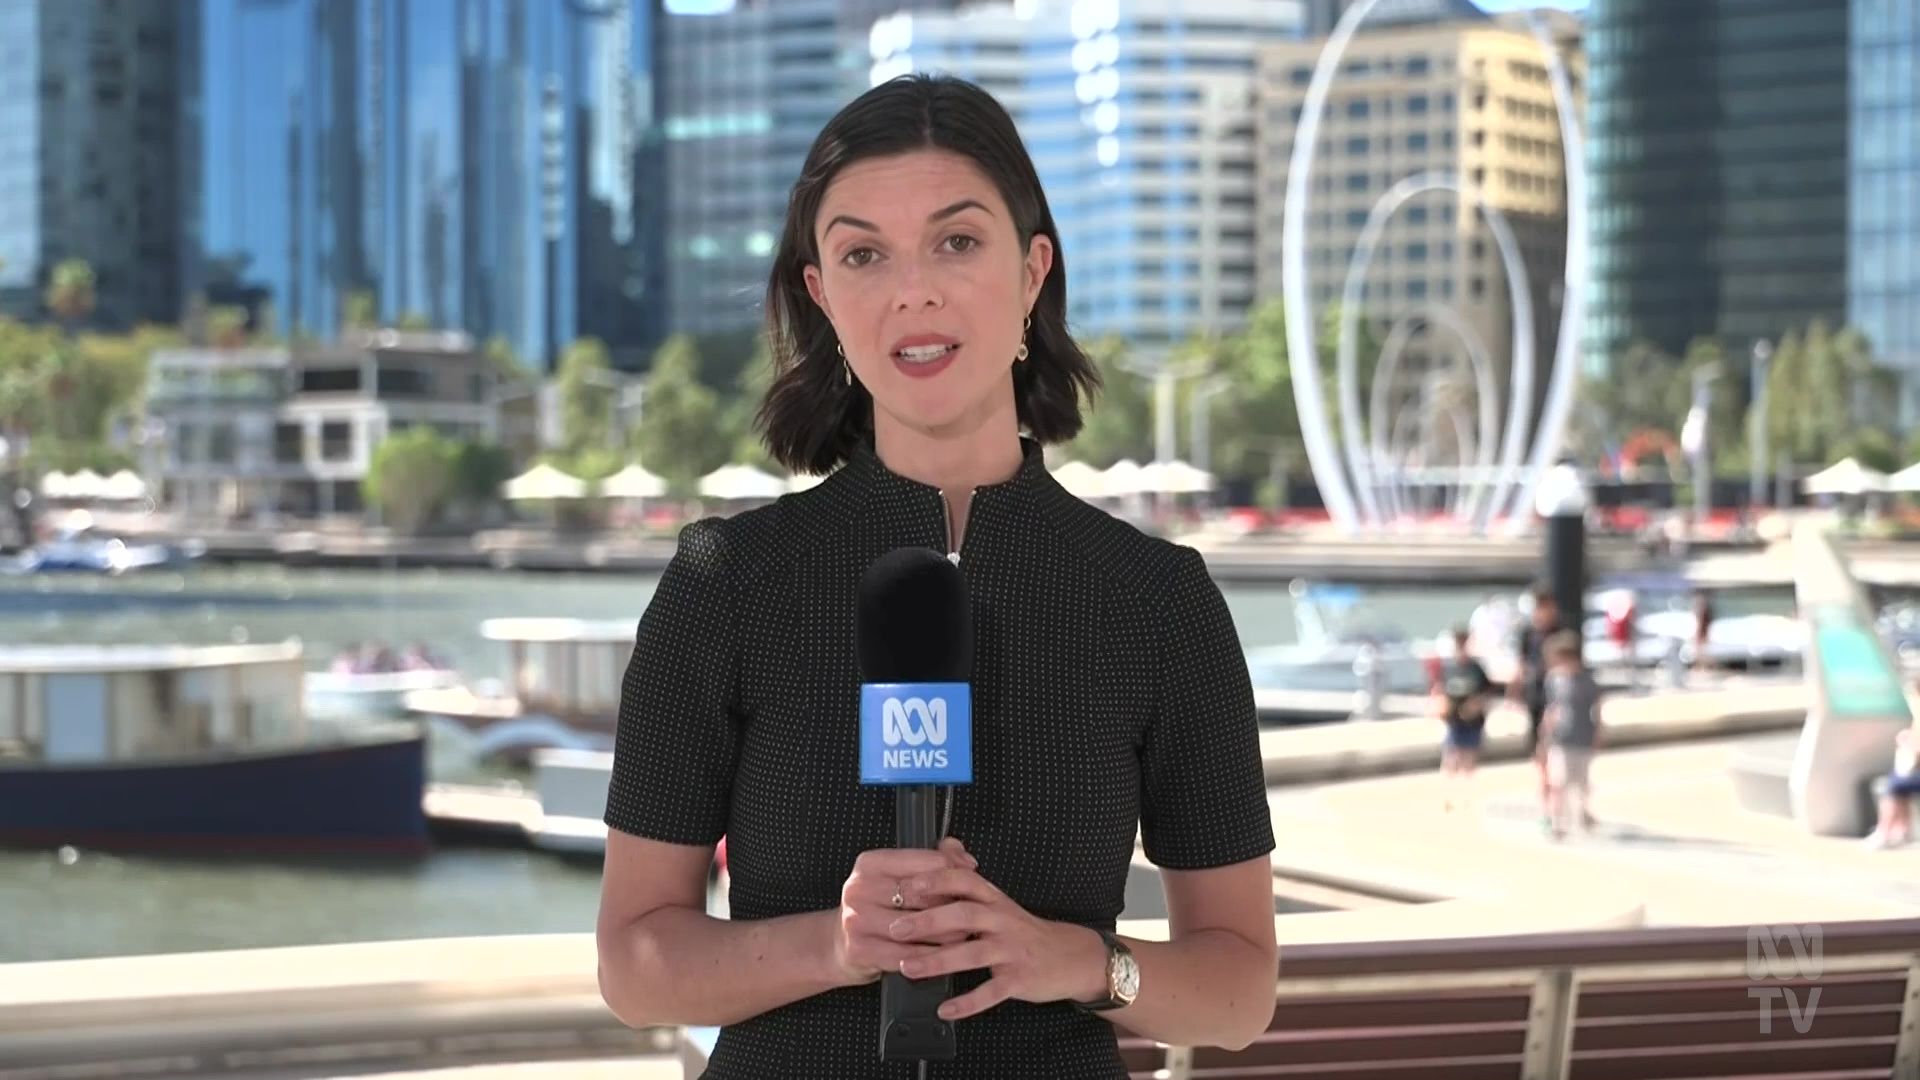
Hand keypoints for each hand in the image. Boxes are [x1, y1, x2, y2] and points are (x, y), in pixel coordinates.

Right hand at [830, 838, 976, 987]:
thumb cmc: (877, 906)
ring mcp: (857, 920)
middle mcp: (860, 888)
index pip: (927, 862)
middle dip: (952, 907)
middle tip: (970, 915)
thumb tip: (965, 859)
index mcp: (871, 864)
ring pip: (919, 927)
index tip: (969, 883)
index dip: (955, 873)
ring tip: (961, 936)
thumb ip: (935, 860)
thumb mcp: (898, 876)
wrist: (839, 942)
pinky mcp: (860, 949)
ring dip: (946, 935)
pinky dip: (929, 957)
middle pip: (924, 895)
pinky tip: (940, 955)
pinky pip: (907, 954)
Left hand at [886, 850, 1110, 1021]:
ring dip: (939, 961)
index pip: (964, 881)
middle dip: (929, 921)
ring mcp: (1012, 950)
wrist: (1069, 956)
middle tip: (896, 928)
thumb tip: (944, 843)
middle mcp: (1002, 920)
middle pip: (965, 914)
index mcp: (994, 899)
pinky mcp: (1019, 979)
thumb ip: (968, 875)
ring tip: (909, 968)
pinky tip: (945, 1008)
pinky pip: (991, 992)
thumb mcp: (998, 899)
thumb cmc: (1022, 929)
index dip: (936, 881)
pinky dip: (967, 1002)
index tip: (907, 886)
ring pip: (973, 954)